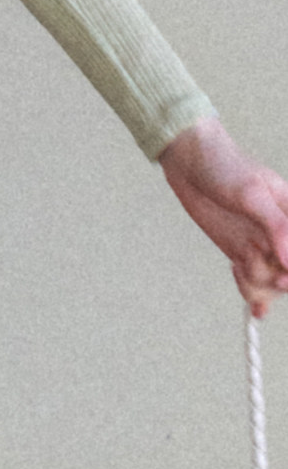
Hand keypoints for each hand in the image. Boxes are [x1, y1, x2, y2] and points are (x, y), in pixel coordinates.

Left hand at [159, 115, 287, 317]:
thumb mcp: (251, 193)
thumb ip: (275, 226)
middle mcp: (281, 234)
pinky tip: (255, 308)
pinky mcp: (240, 251)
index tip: (284, 277)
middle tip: (266, 276)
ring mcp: (261, 244)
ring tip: (240, 268)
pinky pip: (254, 281)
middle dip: (279, 280)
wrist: (189, 161)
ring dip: (258, 283)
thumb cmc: (225, 167)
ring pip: (271, 281)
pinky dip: (254, 294)